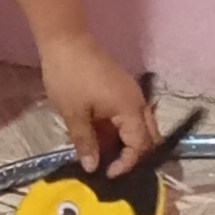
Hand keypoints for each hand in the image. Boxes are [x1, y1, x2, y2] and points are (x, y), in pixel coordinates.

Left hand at [42, 31, 154, 178]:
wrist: (65, 41)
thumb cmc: (69, 77)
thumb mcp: (74, 114)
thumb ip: (85, 143)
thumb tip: (92, 167)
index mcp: (130, 109)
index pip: (140, 145)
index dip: (126, 163)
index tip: (107, 174)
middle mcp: (137, 103)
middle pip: (148, 137)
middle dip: (134, 155)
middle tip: (113, 168)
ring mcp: (130, 95)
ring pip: (138, 127)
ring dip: (125, 143)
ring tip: (104, 156)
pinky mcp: (120, 90)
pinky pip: (127, 116)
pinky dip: (118, 130)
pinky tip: (99, 138)